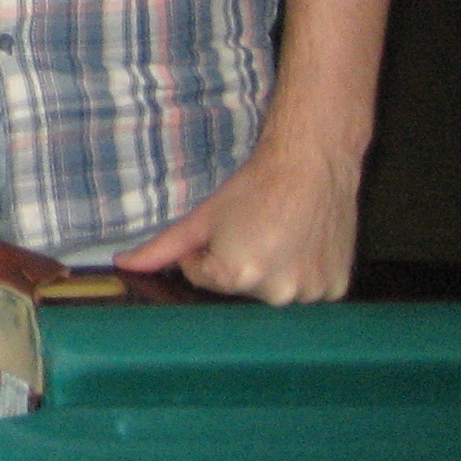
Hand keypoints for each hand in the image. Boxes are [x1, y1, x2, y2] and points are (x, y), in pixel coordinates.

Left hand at [116, 135, 360, 302]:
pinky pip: (307, 291)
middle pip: (239, 289)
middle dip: (238, 265)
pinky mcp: (336, 288)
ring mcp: (310, 294)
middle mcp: (276, 293)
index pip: (203, 278)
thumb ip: (161, 248)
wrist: (310, 166)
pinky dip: (301, 273)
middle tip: (255, 231)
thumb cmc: (253, 189)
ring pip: (273, 292)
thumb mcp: (201, 218)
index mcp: (236, 275)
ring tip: (280, 236)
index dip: (206, 251)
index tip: (225, 229)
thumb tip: (123, 265)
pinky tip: (301, 245)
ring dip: (270, 272)